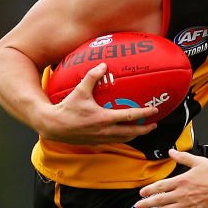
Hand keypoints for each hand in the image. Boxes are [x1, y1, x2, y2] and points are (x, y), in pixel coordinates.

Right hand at [40, 63, 157, 143]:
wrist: (52, 126)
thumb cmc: (66, 108)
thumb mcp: (79, 91)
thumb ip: (92, 77)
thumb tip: (103, 65)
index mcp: (104, 119)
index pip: (129, 117)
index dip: (144, 114)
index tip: (155, 110)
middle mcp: (104, 131)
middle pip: (131, 133)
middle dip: (145, 130)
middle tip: (154, 124)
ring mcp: (100, 138)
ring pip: (123, 139)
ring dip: (135, 135)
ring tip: (143, 130)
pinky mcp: (95, 142)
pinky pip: (113, 141)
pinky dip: (122, 138)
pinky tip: (124, 133)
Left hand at [135, 150, 207, 207]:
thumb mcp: (199, 162)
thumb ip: (183, 157)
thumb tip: (171, 151)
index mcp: (182, 181)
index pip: (161, 186)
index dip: (149, 190)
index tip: (141, 193)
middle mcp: (182, 194)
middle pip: (159, 200)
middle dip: (146, 204)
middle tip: (138, 206)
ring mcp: (187, 206)